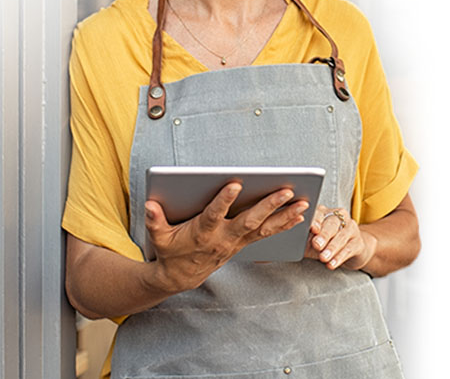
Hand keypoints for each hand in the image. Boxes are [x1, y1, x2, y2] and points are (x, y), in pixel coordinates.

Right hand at [145, 183, 308, 292]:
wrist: (181, 277)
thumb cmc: (170, 250)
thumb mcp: (158, 236)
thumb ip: (155, 220)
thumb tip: (149, 205)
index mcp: (203, 232)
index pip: (214, 214)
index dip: (224, 200)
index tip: (235, 184)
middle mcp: (224, 237)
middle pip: (249, 220)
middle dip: (268, 206)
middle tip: (286, 191)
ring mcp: (236, 242)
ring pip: (264, 228)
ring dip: (284, 216)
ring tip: (303, 202)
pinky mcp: (243, 243)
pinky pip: (267, 234)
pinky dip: (284, 225)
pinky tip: (299, 215)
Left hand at [304, 204, 376, 270]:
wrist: (349, 250)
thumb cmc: (325, 243)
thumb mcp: (312, 239)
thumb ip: (304, 237)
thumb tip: (292, 241)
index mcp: (324, 212)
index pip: (319, 213)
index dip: (316, 220)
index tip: (312, 229)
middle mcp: (339, 216)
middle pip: (332, 224)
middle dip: (324, 235)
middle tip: (316, 245)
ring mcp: (351, 228)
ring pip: (341, 236)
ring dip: (331, 248)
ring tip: (323, 258)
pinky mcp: (358, 241)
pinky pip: (349, 249)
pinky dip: (339, 257)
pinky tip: (332, 263)